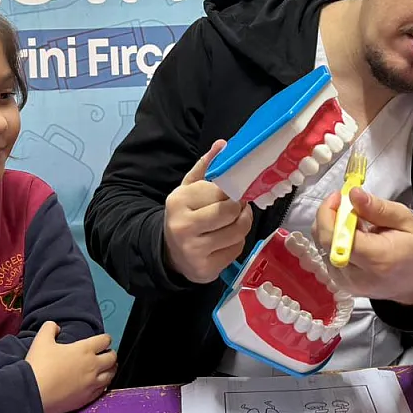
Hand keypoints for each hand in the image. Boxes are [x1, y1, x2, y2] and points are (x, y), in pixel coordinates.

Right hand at [26, 322, 116, 412]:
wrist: (34, 393)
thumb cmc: (39, 365)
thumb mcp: (41, 340)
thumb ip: (49, 328)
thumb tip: (55, 327)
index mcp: (84, 350)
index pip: (104, 340)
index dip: (105, 339)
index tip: (103, 340)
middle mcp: (92, 366)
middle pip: (112, 358)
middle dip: (111, 354)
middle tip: (107, 354)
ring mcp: (91, 383)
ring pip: (111, 375)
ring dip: (111, 370)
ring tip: (108, 369)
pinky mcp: (87, 398)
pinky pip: (102, 390)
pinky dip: (103, 385)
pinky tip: (100, 384)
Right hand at [163, 140, 253, 284]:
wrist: (170, 252)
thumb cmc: (185, 215)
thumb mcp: (189, 189)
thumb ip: (206, 166)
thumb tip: (223, 144)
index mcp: (178, 201)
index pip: (218, 190)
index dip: (232, 189)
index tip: (235, 190)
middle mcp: (183, 226)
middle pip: (230, 212)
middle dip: (240, 207)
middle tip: (239, 205)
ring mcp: (194, 250)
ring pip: (237, 232)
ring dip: (243, 224)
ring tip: (236, 220)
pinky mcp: (206, 269)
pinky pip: (236, 250)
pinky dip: (238, 242)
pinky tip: (228, 238)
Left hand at [312, 188, 412, 306]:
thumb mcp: (405, 220)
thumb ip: (378, 208)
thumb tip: (353, 194)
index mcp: (376, 259)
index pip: (335, 238)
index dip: (329, 214)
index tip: (338, 196)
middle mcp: (356, 275)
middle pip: (324, 241)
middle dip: (328, 216)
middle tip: (343, 203)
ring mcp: (346, 283)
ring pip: (322, 247)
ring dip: (331, 228)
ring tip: (353, 222)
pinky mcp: (341, 284)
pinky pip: (327, 255)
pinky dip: (333, 240)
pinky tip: (351, 236)